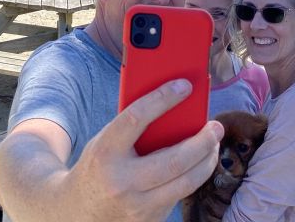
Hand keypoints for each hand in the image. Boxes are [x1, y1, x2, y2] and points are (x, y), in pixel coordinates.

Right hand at [63, 79, 222, 220]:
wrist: (78, 211)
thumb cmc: (98, 167)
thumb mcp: (105, 142)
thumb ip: (132, 127)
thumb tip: (172, 105)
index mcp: (105, 152)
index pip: (136, 118)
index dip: (163, 99)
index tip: (185, 86)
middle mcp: (121, 181)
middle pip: (173, 160)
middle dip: (202, 142)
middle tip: (216, 127)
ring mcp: (136, 206)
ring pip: (185, 182)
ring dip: (206, 161)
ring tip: (213, 144)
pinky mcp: (149, 220)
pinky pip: (179, 195)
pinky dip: (193, 177)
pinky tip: (199, 164)